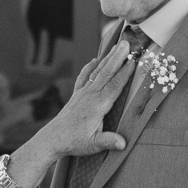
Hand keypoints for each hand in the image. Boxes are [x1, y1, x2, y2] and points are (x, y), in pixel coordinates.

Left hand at [37, 41, 133, 159]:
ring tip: (116, 46)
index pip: (115, 85)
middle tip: (127, 43)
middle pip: (107, 72)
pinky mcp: (76, 95)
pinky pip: (84, 77)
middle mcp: (90, 95)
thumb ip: (109, 142)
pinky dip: (90, 67)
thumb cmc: (74, 142)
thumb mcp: (93, 145)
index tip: (134, 60)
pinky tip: (94, 60)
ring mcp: (82, 93)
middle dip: (118, 57)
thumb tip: (123, 144)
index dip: (125, 73)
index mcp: (98, 105)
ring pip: (97, 72)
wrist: (53, 139)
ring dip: (108, 58)